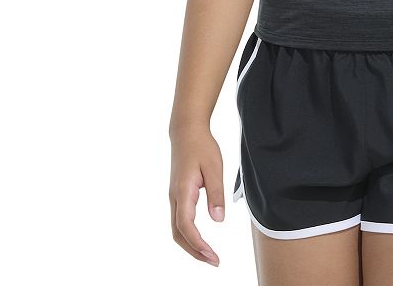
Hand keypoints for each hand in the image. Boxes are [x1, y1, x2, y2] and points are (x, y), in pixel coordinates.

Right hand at [169, 124, 224, 265]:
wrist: (186, 131)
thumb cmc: (202, 146)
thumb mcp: (214, 167)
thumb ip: (216, 194)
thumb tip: (218, 220)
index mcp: (183, 191)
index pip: (186, 226)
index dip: (198, 244)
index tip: (212, 256)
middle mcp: (175, 197)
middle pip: (178, 234)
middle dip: (194, 251)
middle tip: (213, 261)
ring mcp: (174, 197)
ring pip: (177, 229)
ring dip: (191, 245)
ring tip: (209, 255)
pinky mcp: (178, 195)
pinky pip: (179, 221)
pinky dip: (189, 235)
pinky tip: (201, 239)